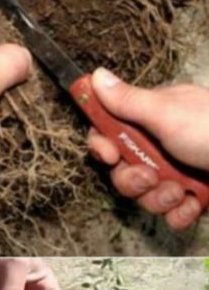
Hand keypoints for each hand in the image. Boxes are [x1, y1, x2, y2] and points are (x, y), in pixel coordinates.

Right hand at [87, 68, 208, 229]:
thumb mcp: (167, 112)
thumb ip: (127, 100)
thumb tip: (94, 76)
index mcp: (154, 117)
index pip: (110, 131)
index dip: (103, 146)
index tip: (110, 154)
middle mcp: (163, 144)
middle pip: (122, 169)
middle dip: (132, 179)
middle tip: (151, 175)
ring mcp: (179, 171)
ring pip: (144, 195)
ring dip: (158, 198)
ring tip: (181, 191)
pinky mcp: (194, 197)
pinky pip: (170, 213)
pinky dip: (180, 213)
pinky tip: (195, 204)